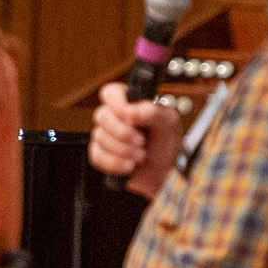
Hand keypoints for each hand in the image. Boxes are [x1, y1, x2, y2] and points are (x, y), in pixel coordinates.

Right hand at [90, 82, 184, 198]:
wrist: (164, 174)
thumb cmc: (167, 145)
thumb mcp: (169, 124)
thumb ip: (153, 112)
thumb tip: (130, 111)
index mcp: (130, 103)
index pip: (111, 93)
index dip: (116, 103)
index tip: (129, 115)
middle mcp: (115, 117)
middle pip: (102, 116)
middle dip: (123, 132)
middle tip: (141, 141)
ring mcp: (105, 136)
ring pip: (100, 138)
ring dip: (123, 150)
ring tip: (141, 156)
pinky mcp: (100, 155)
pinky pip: (97, 156)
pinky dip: (116, 163)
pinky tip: (129, 165)